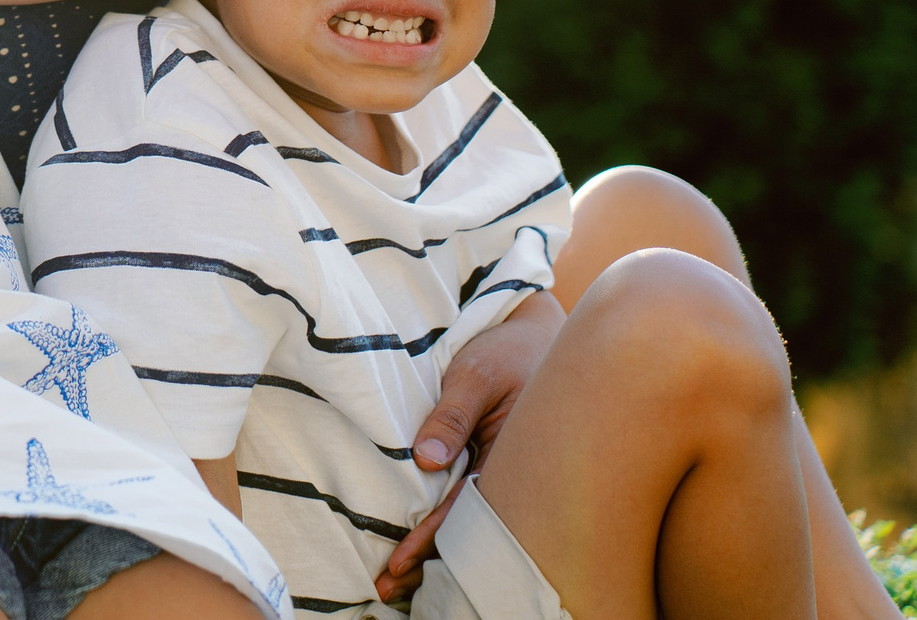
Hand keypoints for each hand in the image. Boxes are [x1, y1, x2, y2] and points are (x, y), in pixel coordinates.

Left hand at [376, 292, 563, 600]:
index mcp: (512, 455)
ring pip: (461, 517)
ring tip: (390, 583)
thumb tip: (425, 460)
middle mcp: (507, 470)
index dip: (431, 536)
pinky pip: (460, 496)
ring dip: (429, 549)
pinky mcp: (485, 457)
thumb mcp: (477, 374)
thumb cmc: (506, 348)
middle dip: (427, 558)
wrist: (533, 329)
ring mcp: (496, 466)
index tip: (398, 560)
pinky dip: (437, 521)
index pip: (466, 508)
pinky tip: (414, 548)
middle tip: (384, 587)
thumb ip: (451, 415)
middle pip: (464, 526)